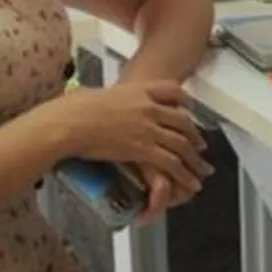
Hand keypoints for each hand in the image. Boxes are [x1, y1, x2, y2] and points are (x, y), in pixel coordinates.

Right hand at [64, 77, 211, 213]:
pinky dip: (185, 174)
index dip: (184, 101)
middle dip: (194, 135)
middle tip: (201, 145)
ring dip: (195, 159)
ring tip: (203, 170)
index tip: (189, 108)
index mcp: (137, 90)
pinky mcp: (143, 149)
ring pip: (181, 144)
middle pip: (182, 120)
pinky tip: (192, 181)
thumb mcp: (94, 95)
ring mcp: (148, 128)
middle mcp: (148, 107)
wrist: (68, 123)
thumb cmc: (71, 109)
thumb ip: (105, 100)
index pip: (171, 90)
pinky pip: (172, 163)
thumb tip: (95, 103)